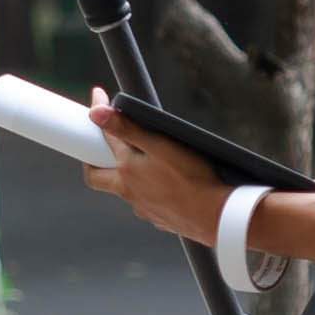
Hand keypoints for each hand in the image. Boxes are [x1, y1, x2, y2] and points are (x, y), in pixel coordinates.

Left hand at [80, 90, 225, 242]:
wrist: (218, 217)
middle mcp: (128, 192)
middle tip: (104, 144)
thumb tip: (95, 114)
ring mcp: (143, 208)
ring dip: (127, 176)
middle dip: (95, 159)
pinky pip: (146, 202)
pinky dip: (149, 191)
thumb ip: (127, 129)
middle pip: (97, 176)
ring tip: (146, 161)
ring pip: (125, 190)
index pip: (104, 138)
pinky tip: (168, 184)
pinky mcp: (158, 218)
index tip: (99, 96)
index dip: (100, 115)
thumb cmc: (193, 178)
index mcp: (125, 170)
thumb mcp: (161, 146)